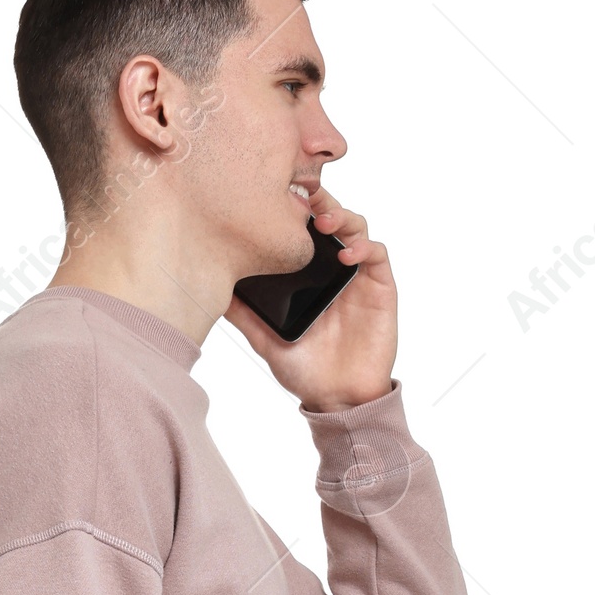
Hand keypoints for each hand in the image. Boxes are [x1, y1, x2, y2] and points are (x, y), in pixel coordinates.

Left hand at [225, 184, 397, 413]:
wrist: (337, 398)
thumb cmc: (305, 370)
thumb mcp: (266, 340)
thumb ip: (244, 315)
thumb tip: (214, 292)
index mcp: (309, 274)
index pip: (304, 229)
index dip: (297, 208)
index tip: (278, 196)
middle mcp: (334, 268)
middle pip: (332, 218)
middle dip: (321, 200)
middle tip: (303, 195)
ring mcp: (358, 276)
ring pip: (356, 228)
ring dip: (343, 217)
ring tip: (323, 222)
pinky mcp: (380, 288)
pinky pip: (377, 255)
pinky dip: (365, 247)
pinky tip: (347, 254)